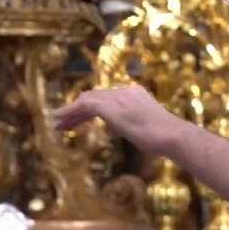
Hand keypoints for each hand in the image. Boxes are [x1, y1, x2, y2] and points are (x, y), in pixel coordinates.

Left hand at [51, 86, 183, 155]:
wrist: (172, 135)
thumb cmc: (167, 138)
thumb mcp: (149, 128)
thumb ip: (136, 124)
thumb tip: (131, 130)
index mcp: (135, 94)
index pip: (107, 98)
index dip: (91, 109)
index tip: (80, 119)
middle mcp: (124, 91)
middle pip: (94, 97)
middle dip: (77, 109)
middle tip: (63, 121)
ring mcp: (117, 97)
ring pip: (86, 100)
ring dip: (69, 112)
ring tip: (56, 122)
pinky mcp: (110, 107)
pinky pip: (84, 106)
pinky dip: (70, 112)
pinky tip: (61, 121)